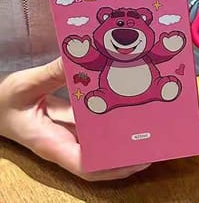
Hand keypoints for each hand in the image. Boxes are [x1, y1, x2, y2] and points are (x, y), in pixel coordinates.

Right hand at [0, 58, 149, 180]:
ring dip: (124, 138)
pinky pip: (95, 127)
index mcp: (52, 143)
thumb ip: (49, 74)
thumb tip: (76, 58)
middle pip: (101, 158)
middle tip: (156, 139)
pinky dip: (111, 121)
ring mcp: (70, 134)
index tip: (139, 159)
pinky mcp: (72, 123)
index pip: (85, 166)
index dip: (113, 168)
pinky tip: (127, 106)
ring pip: (101, 143)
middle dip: (128, 154)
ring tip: (150, 125)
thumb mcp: (24, 86)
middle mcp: (65, 142)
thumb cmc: (4, 102)